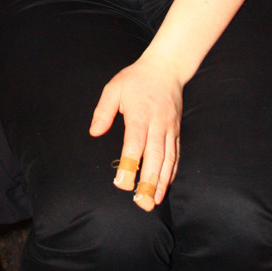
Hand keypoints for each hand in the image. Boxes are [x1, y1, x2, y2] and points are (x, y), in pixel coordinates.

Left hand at [89, 56, 182, 210]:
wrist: (166, 68)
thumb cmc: (136, 79)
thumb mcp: (114, 88)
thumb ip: (103, 111)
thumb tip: (94, 132)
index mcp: (140, 114)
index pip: (135, 143)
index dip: (130, 164)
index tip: (122, 183)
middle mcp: (157, 124)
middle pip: (155, 156)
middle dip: (148, 181)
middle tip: (141, 202)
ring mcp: (169, 129)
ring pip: (168, 159)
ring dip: (162, 181)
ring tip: (154, 201)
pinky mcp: (176, 131)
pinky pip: (176, 154)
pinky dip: (172, 172)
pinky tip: (166, 186)